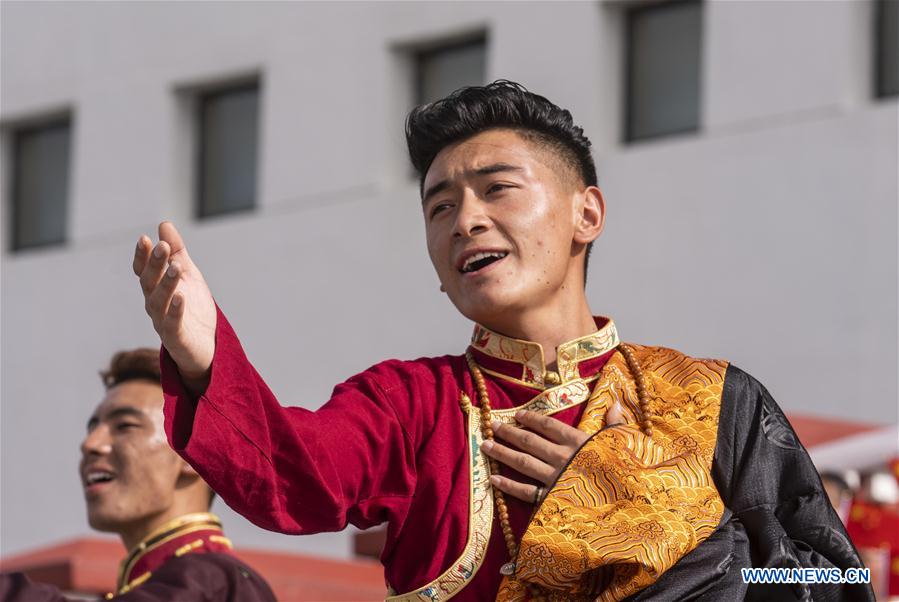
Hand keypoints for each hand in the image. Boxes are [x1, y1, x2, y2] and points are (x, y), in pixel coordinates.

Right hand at [133, 222, 216, 390]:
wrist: (207, 347)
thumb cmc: (194, 309)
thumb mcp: (189, 276)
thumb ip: (177, 252)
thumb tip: (164, 224)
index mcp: (156, 289)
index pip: (144, 271)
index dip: (143, 256)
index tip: (146, 238)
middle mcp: (155, 305)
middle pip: (150, 283)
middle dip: (155, 264)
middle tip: (163, 247)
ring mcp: (163, 323)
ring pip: (159, 302)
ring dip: (167, 284)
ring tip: (176, 267)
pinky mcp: (176, 339)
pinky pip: (173, 324)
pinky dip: (176, 311)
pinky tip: (181, 298)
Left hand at [481, 402, 624, 503]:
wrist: (627, 507)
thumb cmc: (627, 475)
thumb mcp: (624, 445)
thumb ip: (615, 425)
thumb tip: (615, 402)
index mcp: (580, 442)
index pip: (550, 425)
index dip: (532, 418)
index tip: (518, 414)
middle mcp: (563, 457)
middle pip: (530, 441)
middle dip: (509, 432)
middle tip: (492, 425)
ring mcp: (555, 478)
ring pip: (522, 462)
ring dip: (502, 452)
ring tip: (485, 444)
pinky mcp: (551, 499)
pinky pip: (525, 491)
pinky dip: (508, 484)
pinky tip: (493, 478)